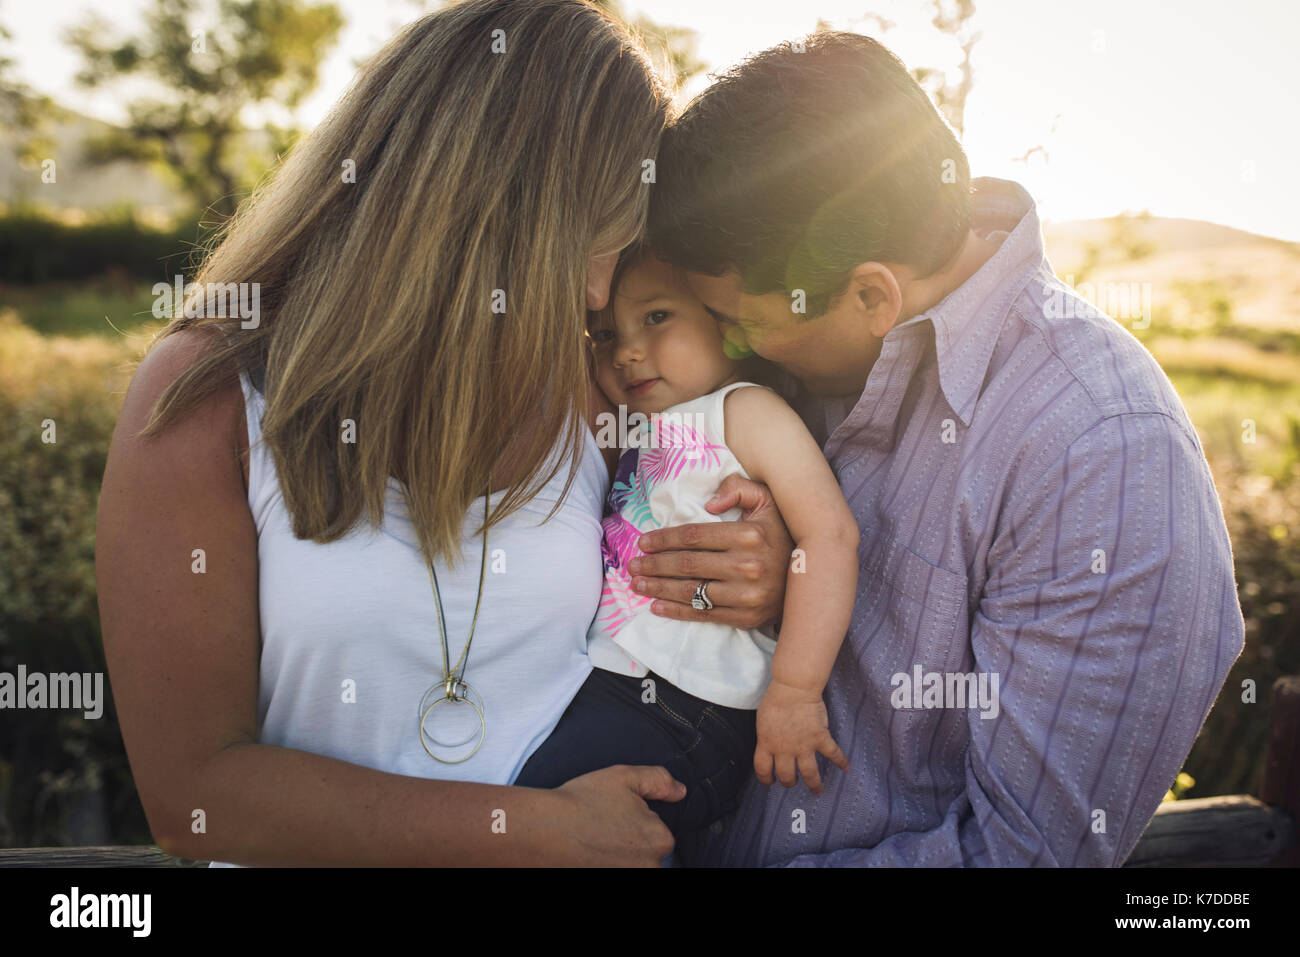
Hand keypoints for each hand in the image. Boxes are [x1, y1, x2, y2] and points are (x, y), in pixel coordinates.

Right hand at [546, 765, 684, 865]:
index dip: (635, 822)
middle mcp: (650, 867)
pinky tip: (589, 856)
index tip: (613, 817)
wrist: (541, 831)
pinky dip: (604, 863)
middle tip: (601, 832)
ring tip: (593, 844)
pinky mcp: (609, 884)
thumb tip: (681, 791)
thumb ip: (659, 781)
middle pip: (646, 855)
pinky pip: (614, 869)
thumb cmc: (581, 802)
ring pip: (630, 864)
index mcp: (660, 839)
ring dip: (617, 857)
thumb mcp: (624, 777)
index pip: (659, 833)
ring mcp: (627, 878)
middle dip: (629, 844)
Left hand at [626, 474, 793, 629]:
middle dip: (654, 564)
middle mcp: (746, 566)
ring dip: (658, 589)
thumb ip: (739, 488)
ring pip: (690, 591)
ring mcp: (746, 596)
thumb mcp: (768, 500)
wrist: (814, 575)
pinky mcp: (745, 618)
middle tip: (632, 565)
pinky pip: (703, 615)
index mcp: (748, 535)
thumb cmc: (782, 534)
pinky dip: (676, 612)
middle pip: (687, 565)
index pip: (694, 536)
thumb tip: (709, 504)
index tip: (643, 542)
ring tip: (637, 584)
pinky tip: (656, 607)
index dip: (664, 539)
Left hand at [753, 679, 848, 794]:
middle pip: (786, 775)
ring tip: (817, 791)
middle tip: (793, 783)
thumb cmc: (776, 700)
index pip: (762, 769)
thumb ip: (767, 737)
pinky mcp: (820, 738)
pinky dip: (840, 761)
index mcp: (767, 743)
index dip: (765, 778)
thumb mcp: (762, 722)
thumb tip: (770, 746)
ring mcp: (803, 746)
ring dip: (814, 784)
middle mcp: (784, 749)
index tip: (770, 781)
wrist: (794, 688)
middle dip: (789, 782)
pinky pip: (832, 753)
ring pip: (809, 773)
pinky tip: (846, 767)